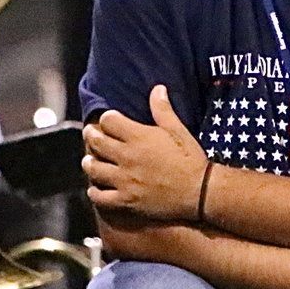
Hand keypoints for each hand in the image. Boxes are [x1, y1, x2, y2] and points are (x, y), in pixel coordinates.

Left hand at [83, 85, 207, 220]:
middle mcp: (127, 156)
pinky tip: (96, 189)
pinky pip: (100, 196)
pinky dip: (94, 192)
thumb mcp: (178, 131)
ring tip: (91, 161)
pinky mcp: (126, 200)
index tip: (110, 122)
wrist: (200, 192)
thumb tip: (157, 88)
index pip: (108, 120)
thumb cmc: (190, 159)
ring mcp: (124, 180)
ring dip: (89, 163)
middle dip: (91, 136)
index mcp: (138, 137)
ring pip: (93, 168)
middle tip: (91, 135)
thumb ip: (163, 110)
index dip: (107, 119)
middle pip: (95, 142)